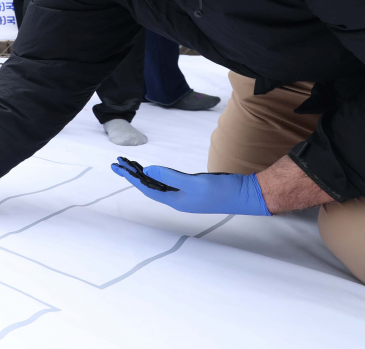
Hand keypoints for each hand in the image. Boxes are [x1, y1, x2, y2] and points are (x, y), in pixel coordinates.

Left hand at [111, 157, 270, 215]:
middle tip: (118, 162)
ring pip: (158, 184)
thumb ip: (169, 176)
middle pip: (149, 185)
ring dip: (144, 174)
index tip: (118, 167)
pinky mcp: (193, 190)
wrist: (246, 194)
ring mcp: (186, 196)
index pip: (147, 187)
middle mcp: (178, 200)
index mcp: (175, 200)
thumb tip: (148, 170)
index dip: (131, 177)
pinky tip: (153, 171)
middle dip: (133, 174)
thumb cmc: (222, 190)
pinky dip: (158, 175)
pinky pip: (168, 183)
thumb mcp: (194, 182)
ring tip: (129, 165)